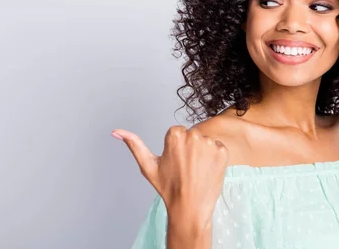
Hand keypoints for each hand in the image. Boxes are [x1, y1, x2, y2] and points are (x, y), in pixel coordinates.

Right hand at [112, 125, 228, 227]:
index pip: (177, 133)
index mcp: (174, 135)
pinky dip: (215, 158)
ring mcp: (209, 143)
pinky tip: (207, 170)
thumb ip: (133, 144)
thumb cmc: (168, 188)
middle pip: (192, 135)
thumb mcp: (148, 165)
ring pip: (205, 141)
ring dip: (202, 152)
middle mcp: (193, 135)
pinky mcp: (222, 151)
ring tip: (196, 170)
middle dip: (190, 148)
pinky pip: (218, 148)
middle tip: (186, 168)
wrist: (190, 207)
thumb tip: (116, 131)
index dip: (176, 149)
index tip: (176, 162)